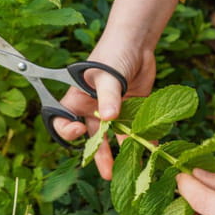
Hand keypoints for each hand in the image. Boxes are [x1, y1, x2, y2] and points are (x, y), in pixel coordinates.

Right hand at [53, 0, 177, 178]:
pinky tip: (151, 152)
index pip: (62, 122)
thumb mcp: (107, 73)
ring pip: (113, 138)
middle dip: (98, 155)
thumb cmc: (113, 52)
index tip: (78, 130)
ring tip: (128, 171)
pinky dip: (143, 140)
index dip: (67, 131)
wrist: (137, 42)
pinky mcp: (132, 111)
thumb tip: (109, 117)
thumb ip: (108, 95)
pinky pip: (135, 130)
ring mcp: (113, 111)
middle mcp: (92, 109)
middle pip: (91, 138)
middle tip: (108, 173)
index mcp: (77, 100)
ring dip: (120, 154)